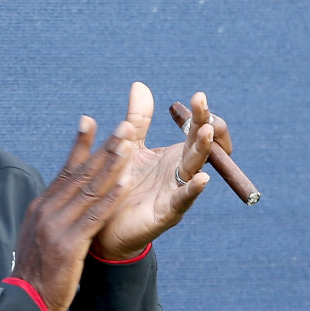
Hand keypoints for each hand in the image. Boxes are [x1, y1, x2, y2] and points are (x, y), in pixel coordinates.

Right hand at [11, 116, 135, 310]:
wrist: (24, 299)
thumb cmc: (35, 271)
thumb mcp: (37, 236)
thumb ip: (51, 216)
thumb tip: (59, 201)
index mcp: (41, 207)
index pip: (64, 170)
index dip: (80, 146)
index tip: (90, 121)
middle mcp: (47, 211)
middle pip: (80, 173)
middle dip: (104, 147)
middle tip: (123, 125)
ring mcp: (57, 226)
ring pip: (89, 189)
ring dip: (112, 165)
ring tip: (129, 144)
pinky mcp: (69, 244)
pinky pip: (94, 215)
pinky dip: (111, 196)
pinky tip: (125, 181)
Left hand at [88, 84, 231, 259]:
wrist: (103, 225)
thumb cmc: (120, 186)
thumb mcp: (128, 147)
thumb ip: (137, 120)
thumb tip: (139, 85)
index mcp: (174, 155)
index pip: (197, 131)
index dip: (202, 115)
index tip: (198, 98)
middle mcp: (180, 172)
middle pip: (201, 145)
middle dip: (205, 124)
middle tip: (202, 105)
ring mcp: (176, 192)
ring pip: (195, 168)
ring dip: (202, 149)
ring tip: (206, 132)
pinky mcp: (167, 213)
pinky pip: (183, 200)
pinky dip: (193, 190)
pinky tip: (201, 179)